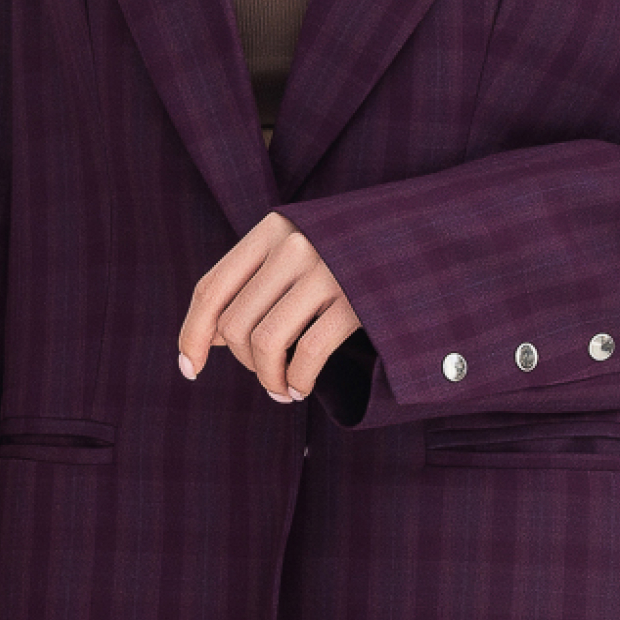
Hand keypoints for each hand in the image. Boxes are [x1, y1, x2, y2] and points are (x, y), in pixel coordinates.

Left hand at [177, 210, 359, 401]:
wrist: (430, 233)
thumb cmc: (356, 250)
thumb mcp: (300, 250)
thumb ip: (256, 283)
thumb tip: (206, 338)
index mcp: (272, 230)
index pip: (211, 289)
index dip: (191, 335)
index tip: (189, 369)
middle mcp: (294, 245)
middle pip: (235, 324)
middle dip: (244, 364)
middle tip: (267, 376)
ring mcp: (327, 271)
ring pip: (265, 342)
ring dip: (268, 379)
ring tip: (283, 390)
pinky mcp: (358, 300)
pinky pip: (308, 353)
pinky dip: (297, 380)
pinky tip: (301, 388)